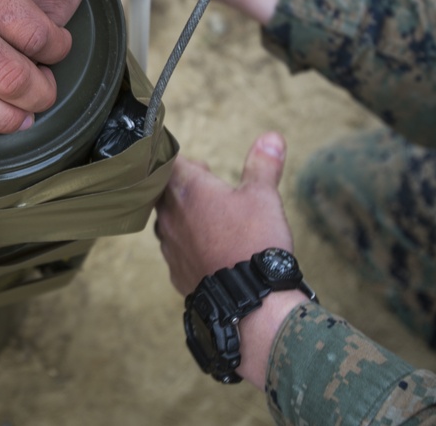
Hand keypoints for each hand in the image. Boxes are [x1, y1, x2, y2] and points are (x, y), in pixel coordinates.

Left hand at [155, 133, 305, 388]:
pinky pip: (174, 251)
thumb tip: (271, 137)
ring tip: (209, 222)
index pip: (170, 163)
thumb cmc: (256, 241)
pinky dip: (187, 247)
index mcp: (187, 189)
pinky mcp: (174, 271)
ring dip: (182, 218)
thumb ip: (263, 164)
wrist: (249, 299)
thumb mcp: (264, 196)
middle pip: (163, 192)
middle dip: (183, 189)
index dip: (186, 163)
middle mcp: (170, 215)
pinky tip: (207, 253)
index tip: (206, 170)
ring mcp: (168, 245)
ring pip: (166, 222)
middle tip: (209, 193)